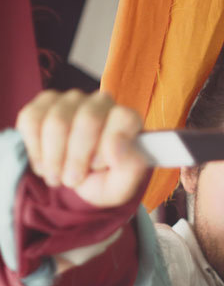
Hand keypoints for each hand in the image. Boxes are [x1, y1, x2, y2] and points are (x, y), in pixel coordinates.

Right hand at [16, 89, 147, 207]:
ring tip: (57, 176)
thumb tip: (117, 143)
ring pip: (57, 122)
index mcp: (126, 119)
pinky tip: (44, 164)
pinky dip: (36, 150)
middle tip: (72, 179)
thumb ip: (130, 166)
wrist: (74, 182)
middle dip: (76, 157)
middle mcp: (101, 102)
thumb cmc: (102, 180)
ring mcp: (71, 99)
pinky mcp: (43, 103)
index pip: (123, 118)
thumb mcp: (121, 185)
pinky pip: (31, 121)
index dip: (107, 146)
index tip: (97, 167)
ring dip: (54, 158)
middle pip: (87, 119)